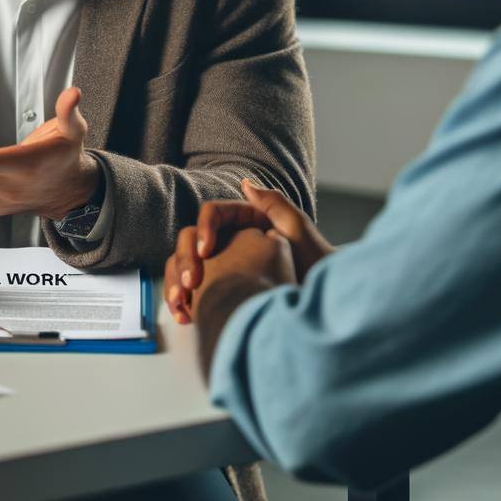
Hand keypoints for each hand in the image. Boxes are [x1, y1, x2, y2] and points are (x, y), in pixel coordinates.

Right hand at [165, 179, 331, 322]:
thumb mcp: (297, 230)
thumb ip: (274, 204)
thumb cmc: (315, 262)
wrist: (323, 299)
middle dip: (184, 262)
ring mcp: (223, 267)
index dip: (204, 230)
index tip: (206, 253)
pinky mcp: (219, 290)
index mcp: (245, 221)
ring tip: (181, 305)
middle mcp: (230, 242)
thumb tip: (245, 184)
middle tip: (189, 285)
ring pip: (187, 268)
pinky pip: (193, 293)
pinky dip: (184, 304)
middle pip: (192, 242)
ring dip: (176, 285)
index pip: (212, 216)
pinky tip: (185, 316)